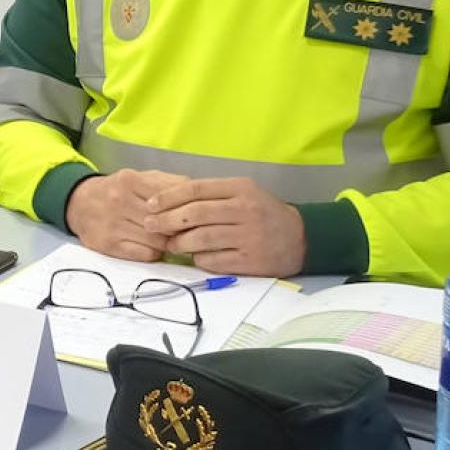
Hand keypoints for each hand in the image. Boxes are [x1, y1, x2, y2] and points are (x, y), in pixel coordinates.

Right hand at [66, 169, 190, 261]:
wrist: (79, 203)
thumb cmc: (117, 191)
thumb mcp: (141, 177)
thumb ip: (169, 183)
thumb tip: (197, 195)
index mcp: (130, 180)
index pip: (171, 200)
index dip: (187, 210)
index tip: (195, 216)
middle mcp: (119, 201)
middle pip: (165, 222)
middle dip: (181, 229)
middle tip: (190, 232)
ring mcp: (113, 224)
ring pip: (157, 241)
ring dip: (169, 243)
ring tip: (173, 239)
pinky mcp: (108, 245)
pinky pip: (144, 255)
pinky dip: (155, 253)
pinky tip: (154, 246)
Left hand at [144, 177, 305, 276]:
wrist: (300, 238)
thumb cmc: (262, 212)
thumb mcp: (242, 192)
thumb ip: (211, 195)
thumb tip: (168, 202)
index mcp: (240, 188)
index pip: (195, 189)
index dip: (168, 197)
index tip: (150, 205)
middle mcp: (244, 210)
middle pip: (195, 214)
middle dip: (166, 220)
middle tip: (150, 225)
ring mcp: (248, 236)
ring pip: (201, 239)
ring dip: (179, 242)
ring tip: (170, 244)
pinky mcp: (250, 261)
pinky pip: (213, 260)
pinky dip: (198, 259)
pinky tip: (194, 256)